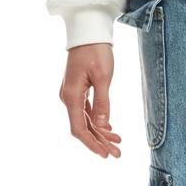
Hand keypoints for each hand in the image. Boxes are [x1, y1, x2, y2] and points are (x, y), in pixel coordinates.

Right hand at [59, 43, 122, 158]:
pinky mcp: (78, 90)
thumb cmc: (96, 51)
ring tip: (117, 144)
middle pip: (83, 127)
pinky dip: (97, 121)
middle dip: (100, 142)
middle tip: (117, 154)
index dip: (92, 144)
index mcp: (72, 96)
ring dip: (100, 133)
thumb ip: (102, 102)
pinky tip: (108, 129)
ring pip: (86, 120)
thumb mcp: (103, 77)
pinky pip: (86, 111)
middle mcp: (68, 97)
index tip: (105, 154)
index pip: (79, 128)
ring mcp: (72, 94)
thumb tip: (102, 126)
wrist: (88, 31)